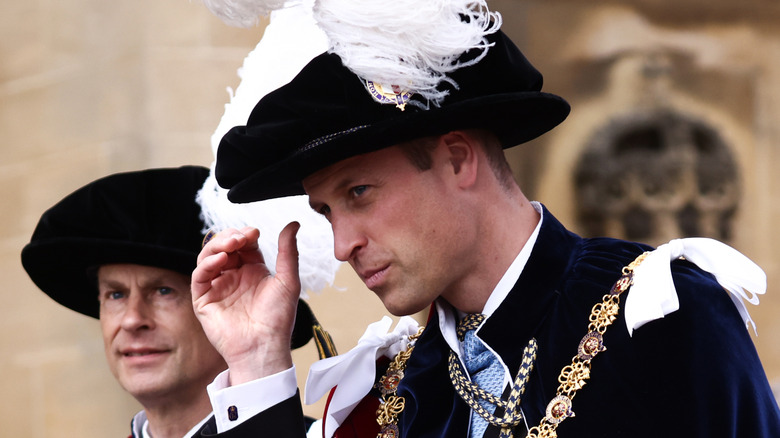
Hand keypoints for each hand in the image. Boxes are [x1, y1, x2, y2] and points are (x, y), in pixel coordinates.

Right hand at [191, 222, 301, 383]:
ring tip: (231, 244)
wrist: (265, 346)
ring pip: (208, 257)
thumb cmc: (278, 319)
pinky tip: (221, 259)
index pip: (243, 244)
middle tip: (242, 237)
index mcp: (253, 271)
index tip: (254, 233)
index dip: (246, 235)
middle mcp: (234, 277)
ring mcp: (218, 287)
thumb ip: (288, 251)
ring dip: (217, 246)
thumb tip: (293, 223)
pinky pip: (200, 276)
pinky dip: (208, 264)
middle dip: (230, 237)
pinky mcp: (204, 300)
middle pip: (224, 247)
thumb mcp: (287, 280)